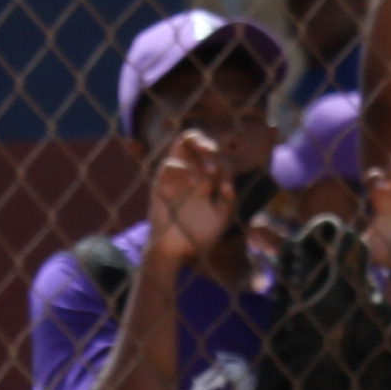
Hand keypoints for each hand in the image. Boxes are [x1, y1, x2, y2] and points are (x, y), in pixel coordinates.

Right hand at [145, 124, 247, 273]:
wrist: (177, 249)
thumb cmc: (200, 232)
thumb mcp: (221, 218)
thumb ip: (227, 201)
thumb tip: (229, 185)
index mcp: (208, 175)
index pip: (216, 155)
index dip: (224, 163)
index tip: (227, 183)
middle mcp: (192, 168)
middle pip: (198, 140)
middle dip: (209, 146)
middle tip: (216, 162)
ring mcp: (176, 172)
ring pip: (182, 142)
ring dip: (199, 150)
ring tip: (210, 173)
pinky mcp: (161, 180)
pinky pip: (169, 163)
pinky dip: (184, 169)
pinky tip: (194, 183)